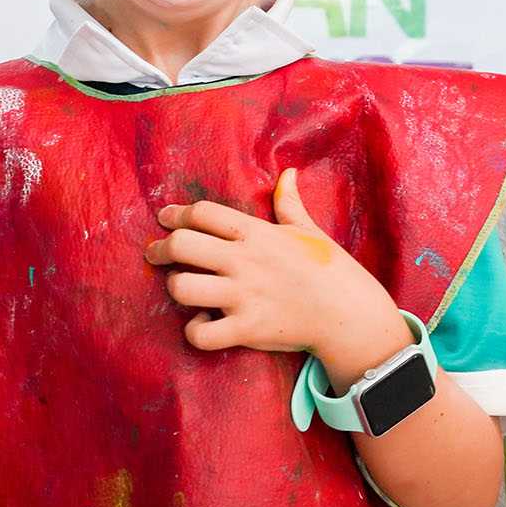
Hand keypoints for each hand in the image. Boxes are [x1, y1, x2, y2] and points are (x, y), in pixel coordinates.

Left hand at [146, 169, 402, 371]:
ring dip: (177, 288)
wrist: (349, 313)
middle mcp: (244, 261)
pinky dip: (195, 330)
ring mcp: (244, 296)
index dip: (178, 213)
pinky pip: (201, 333)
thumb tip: (289, 173)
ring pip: (182, 288)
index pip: (203, 213)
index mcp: (256, 233)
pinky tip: (204, 322)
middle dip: (162, 248)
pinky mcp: (246, 329)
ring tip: (184, 288)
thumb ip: (289, 203)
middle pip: (181, 245)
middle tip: (156, 254)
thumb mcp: (308, 230)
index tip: (166, 218)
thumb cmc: (329, 268)